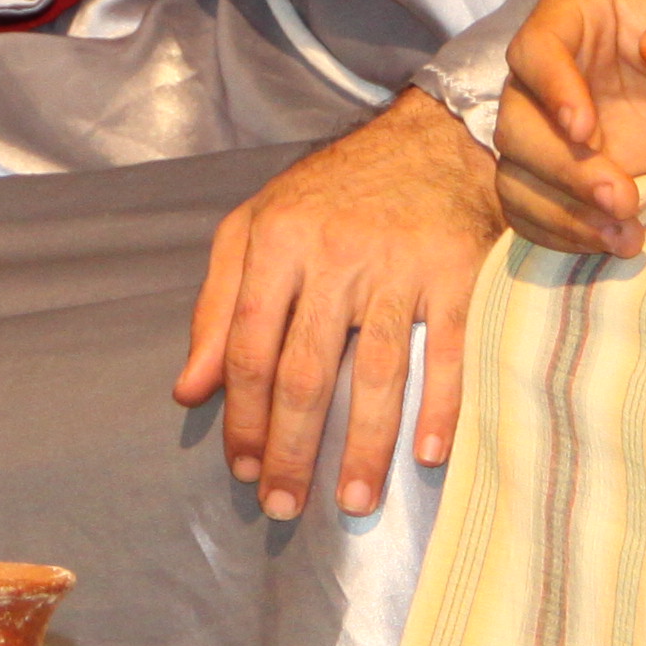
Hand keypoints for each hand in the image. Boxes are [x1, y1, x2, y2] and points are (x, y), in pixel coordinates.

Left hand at [173, 92, 505, 518]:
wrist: (432, 138)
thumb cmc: (335, 193)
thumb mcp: (256, 229)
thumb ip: (216, 307)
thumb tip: (188, 391)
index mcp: (277, 242)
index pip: (247, 347)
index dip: (242, 417)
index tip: (243, 469)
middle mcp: (335, 253)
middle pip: (305, 371)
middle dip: (292, 449)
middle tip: (283, 506)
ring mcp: (399, 264)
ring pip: (374, 372)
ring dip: (365, 446)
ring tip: (354, 502)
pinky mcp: (457, 270)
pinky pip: (446, 349)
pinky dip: (440, 405)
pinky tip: (427, 454)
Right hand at [492, 0, 645, 257]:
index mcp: (575, 17)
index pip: (534, 48)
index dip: (550, 90)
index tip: (585, 130)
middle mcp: (549, 73)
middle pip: (517, 123)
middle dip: (562, 169)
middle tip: (622, 198)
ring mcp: (552, 128)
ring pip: (518, 173)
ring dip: (561, 212)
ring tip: (626, 235)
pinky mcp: (566, 174)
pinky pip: (533, 208)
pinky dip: (561, 233)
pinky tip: (609, 244)